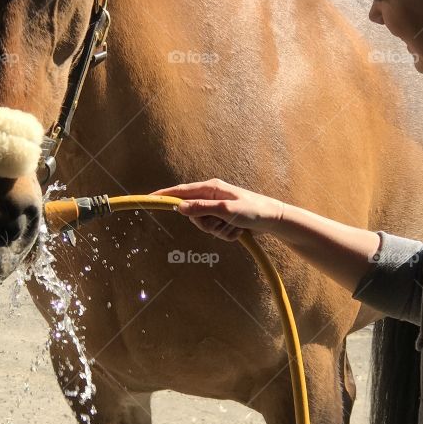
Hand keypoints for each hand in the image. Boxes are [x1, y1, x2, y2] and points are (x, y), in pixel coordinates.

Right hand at [150, 179, 283, 241]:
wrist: (273, 220)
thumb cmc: (253, 210)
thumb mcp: (226, 210)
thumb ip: (202, 208)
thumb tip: (179, 207)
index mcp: (210, 188)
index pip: (181, 191)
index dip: (164, 195)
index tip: (149, 198)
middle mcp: (211, 197)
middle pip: (192, 215)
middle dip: (206, 224)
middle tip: (222, 223)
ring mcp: (217, 209)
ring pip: (204, 226)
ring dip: (220, 231)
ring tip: (236, 226)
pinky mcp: (224, 220)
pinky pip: (216, 233)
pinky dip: (227, 235)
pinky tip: (240, 230)